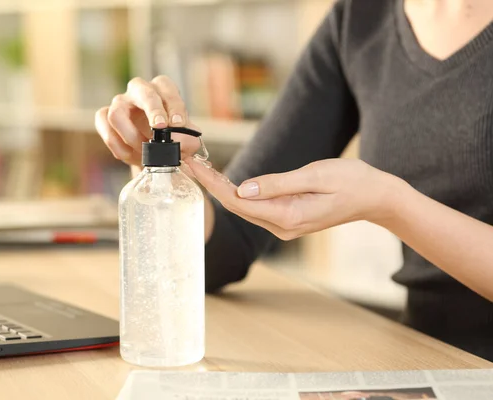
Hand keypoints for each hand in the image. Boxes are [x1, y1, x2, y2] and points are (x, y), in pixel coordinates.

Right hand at [95, 75, 199, 166]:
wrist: (155, 155)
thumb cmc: (172, 141)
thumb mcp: (186, 141)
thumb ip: (188, 140)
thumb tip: (177, 139)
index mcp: (162, 89)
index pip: (166, 87)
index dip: (173, 105)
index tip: (178, 124)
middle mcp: (139, 91)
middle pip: (140, 90)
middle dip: (152, 109)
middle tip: (160, 128)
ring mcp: (119, 103)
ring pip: (116, 113)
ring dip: (131, 136)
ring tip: (145, 153)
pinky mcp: (104, 116)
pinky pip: (103, 126)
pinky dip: (116, 144)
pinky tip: (130, 156)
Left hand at [185, 157, 404, 239]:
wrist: (375, 198)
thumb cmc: (352, 181)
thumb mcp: (316, 175)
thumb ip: (278, 183)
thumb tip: (243, 187)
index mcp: (288, 216)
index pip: (239, 201)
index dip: (214, 184)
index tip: (194, 166)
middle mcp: (282, 227)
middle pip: (237, 206)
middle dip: (211, 185)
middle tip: (189, 163)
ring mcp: (284, 226)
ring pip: (245, 208)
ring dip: (222, 189)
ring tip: (200, 169)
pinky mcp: (287, 219)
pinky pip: (257, 207)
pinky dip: (239, 193)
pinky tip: (225, 181)